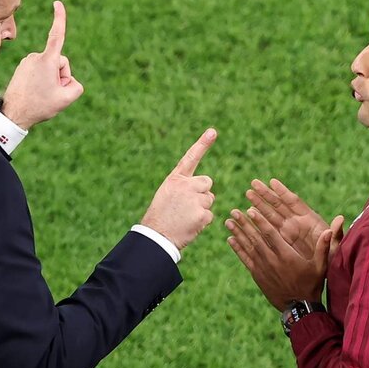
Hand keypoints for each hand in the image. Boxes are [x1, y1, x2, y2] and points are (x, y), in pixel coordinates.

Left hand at [1, 0, 83, 128]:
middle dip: (61, 77)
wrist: (13, 114)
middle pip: (60, 63)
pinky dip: (42, 81)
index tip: (58, 3)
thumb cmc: (40, 106)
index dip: (60, 19)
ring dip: (51, 80)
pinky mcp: (22, 68)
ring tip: (41, 95)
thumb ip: (76, 86)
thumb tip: (69, 80)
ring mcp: (27, 62)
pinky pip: (40, 72)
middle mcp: (35, 57)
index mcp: (46, 60)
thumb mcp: (67, 98)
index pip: (56, 36)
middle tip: (51, 93)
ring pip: (50, 68)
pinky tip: (35, 93)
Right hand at [141, 129, 217, 249]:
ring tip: (185, 217)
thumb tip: (206, 187)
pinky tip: (189, 225)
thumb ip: (184, 187)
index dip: (202, 144)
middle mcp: (186, 185)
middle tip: (187, 206)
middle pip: (207, 183)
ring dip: (201, 209)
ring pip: (209, 200)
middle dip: (202, 193)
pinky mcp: (202, 214)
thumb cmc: (161, 216)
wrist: (156, 236)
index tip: (213, 131)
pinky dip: (202, 222)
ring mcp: (195, 199)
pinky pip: (210, 215)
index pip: (190, 158)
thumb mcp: (167, 194)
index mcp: (175, 179)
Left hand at [226, 206, 334, 310]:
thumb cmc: (311, 284)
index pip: (271, 234)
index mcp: (287, 255)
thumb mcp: (320, 266)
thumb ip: (323, 247)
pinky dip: (237, 249)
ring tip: (228, 221)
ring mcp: (263, 268)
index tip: (251, 210)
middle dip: (245, 224)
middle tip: (234, 211)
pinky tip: (230, 239)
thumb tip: (331, 229)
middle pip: (255, 238)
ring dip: (238, 233)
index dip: (260, 222)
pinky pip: (245, 259)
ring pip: (248, 247)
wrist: (298, 307)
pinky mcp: (257, 275)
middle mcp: (272, 260)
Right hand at [246, 178, 343, 261]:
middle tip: (252, 183)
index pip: (294, 202)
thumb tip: (340, 219)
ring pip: (270, 215)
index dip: (283, 191)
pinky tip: (248, 215)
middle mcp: (296, 224)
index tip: (272, 181)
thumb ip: (335, 235)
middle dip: (266, 194)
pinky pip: (267, 229)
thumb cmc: (330, 261)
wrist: (322, 276)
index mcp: (309, 222)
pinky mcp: (280, 242)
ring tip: (247, 194)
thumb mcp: (334, 249)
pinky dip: (257, 222)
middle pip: (279, 205)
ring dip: (259, 204)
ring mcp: (287, 232)